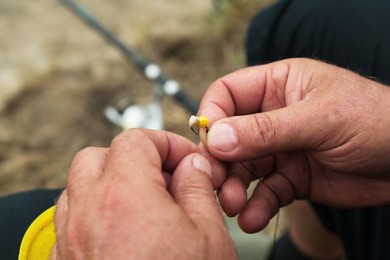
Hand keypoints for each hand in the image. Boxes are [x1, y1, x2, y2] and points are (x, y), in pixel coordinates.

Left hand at [51, 129, 236, 258]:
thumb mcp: (209, 235)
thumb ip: (198, 188)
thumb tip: (192, 166)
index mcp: (125, 196)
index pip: (135, 140)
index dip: (165, 143)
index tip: (184, 159)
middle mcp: (88, 214)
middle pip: (97, 156)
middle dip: (132, 157)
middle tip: (162, 176)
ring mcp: (71, 240)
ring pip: (78, 185)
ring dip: (109, 181)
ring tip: (144, 201)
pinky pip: (72, 219)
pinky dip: (95, 210)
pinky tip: (125, 229)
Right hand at [198, 58, 389, 232]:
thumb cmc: (376, 121)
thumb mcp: (320, 120)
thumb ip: (266, 130)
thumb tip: (216, 137)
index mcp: (278, 85)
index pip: (228, 94)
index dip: (212, 116)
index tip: (207, 143)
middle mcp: (273, 115)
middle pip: (229, 135)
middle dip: (220, 161)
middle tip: (214, 183)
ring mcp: (281, 148)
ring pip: (243, 167)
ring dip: (234, 187)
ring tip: (233, 205)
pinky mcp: (291, 177)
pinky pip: (265, 191)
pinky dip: (257, 205)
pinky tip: (252, 218)